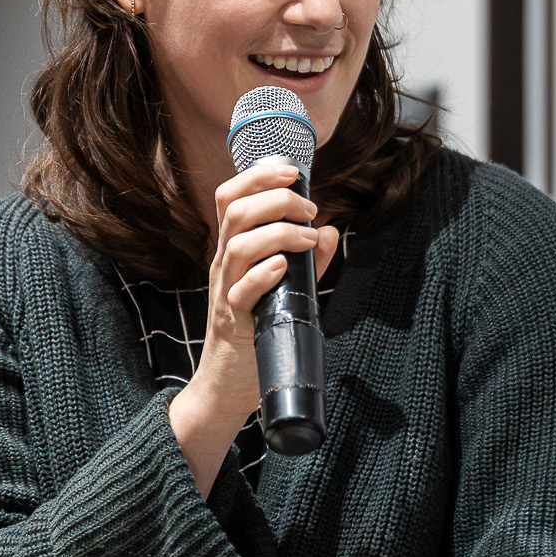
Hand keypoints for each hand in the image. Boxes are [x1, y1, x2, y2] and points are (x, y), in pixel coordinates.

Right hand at [170, 158, 339, 491]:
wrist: (229, 385)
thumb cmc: (258, 331)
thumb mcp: (286, 289)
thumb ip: (310, 261)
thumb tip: (331, 231)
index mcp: (233, 250)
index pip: (231, 197)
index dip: (258, 175)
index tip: (292, 171)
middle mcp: (224, 264)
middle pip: (236, 211)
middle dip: (276, 199)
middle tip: (310, 210)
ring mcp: (226, 291)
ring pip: (238, 244)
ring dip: (278, 233)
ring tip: (308, 240)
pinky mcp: (234, 321)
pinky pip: (242, 290)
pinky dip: (264, 274)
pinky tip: (285, 268)